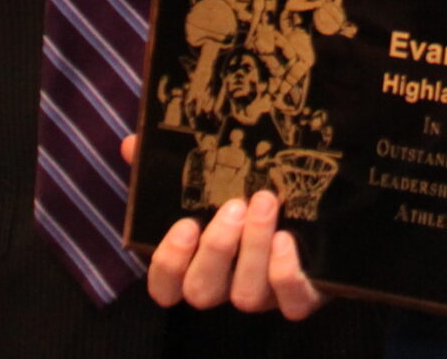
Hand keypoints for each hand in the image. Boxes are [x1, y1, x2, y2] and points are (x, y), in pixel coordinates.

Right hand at [121, 135, 325, 317]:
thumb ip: (166, 166)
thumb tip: (132, 144)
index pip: (165, 286)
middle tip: (234, 206)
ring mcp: (263, 295)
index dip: (169, 264)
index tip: (185, 225)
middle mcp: (225, 284)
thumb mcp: (206, 179)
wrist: (315, 216)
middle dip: (216, 249)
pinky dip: (285, 275)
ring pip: (246, 295)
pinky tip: (286, 239)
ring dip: (253, 249)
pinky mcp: (302, 295)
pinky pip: (292, 303)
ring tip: (264, 203)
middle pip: (202, 291)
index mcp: (196, 263)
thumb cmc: (245, 196)